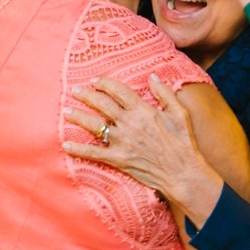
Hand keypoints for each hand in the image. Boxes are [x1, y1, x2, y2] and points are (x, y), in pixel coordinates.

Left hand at [61, 74, 222, 217]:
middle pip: (102, 104)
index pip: (119, 91)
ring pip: (94, 125)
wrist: (182, 173)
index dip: (104, 84)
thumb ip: (165, 93)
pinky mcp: (118, 159)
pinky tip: (66, 144)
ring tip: (66, 110)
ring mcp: (122, 142)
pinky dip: (78, 149)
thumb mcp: (180, 113)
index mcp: (144, 110)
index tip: (95, 80)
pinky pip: (94, 153)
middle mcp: (129, 124)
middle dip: (86, 95)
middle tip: (75, 90)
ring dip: (78, 117)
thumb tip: (153, 76)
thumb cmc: (184, 143)